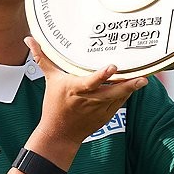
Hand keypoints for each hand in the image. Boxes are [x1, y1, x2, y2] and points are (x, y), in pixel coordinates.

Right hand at [25, 37, 146, 146]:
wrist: (60, 133)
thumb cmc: (54, 104)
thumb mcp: (50, 80)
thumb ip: (42, 58)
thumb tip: (29, 39)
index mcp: (75, 89)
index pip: (91, 82)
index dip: (102, 75)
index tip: (112, 67)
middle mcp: (89, 100)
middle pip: (110, 91)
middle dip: (127, 85)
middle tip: (142, 76)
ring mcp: (99, 109)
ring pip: (118, 97)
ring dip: (131, 89)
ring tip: (144, 79)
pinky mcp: (106, 116)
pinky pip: (119, 103)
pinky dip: (126, 95)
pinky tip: (135, 86)